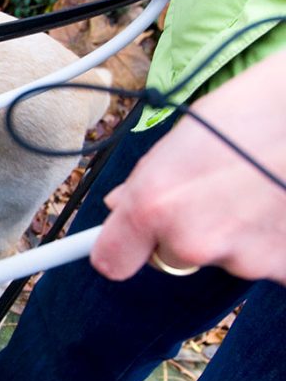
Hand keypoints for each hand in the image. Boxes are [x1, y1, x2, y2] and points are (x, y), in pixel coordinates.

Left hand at [91, 49, 285, 283]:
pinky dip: (270, 240)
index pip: (111, 261)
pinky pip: (265, 262)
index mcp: (152, 206)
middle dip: (188, 231)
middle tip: (217, 191)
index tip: (126, 243)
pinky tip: (278, 204)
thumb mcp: (181, 137)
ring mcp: (243, 260)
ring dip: (234, 233)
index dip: (122, 248)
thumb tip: (121, 206)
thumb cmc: (253, 111)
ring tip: (257, 188)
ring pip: (223, 257)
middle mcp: (191, 240)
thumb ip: (145, 182)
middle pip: (173, 256)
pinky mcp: (285, 269)